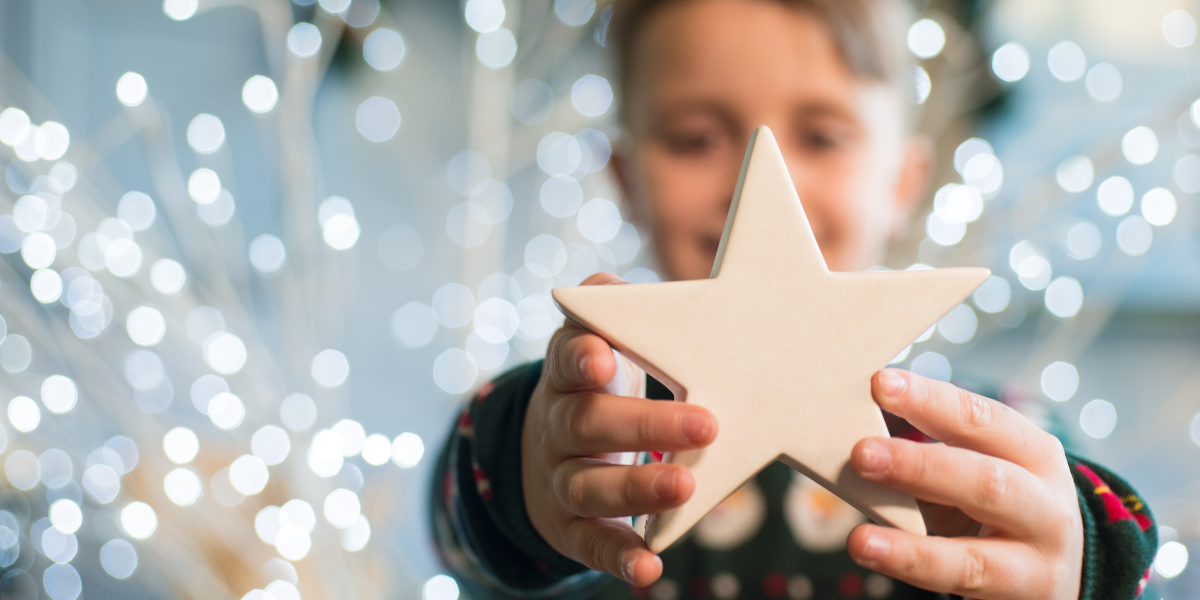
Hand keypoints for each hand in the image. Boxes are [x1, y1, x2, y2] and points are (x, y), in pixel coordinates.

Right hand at [521, 273, 718, 585]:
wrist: (545, 451)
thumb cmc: (597, 385)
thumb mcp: (600, 342)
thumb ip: (614, 309)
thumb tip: (621, 283)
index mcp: (569, 372)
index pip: (565, 358)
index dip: (580, 356)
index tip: (602, 356)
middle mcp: (557, 423)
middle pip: (587, 424)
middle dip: (644, 425)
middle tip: (707, 424)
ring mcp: (560, 477)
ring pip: (588, 485)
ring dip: (637, 489)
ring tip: (684, 488)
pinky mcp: (568, 525)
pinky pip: (589, 543)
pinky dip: (618, 556)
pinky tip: (650, 567)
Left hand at [847, 369, 1083, 599]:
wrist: (1062, 568)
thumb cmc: (1000, 502)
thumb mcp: (982, 466)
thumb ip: (931, 452)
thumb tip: (853, 432)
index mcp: (1032, 453)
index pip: (981, 419)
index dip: (930, 400)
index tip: (880, 384)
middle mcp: (1044, 506)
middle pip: (985, 483)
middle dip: (920, 467)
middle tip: (861, 453)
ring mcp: (1036, 562)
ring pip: (974, 558)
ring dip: (911, 549)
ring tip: (860, 540)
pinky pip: (962, 588)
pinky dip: (915, 573)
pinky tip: (878, 558)